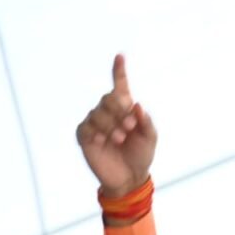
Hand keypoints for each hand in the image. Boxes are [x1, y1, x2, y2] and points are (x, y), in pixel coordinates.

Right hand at [76, 54, 156, 197]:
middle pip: (109, 98)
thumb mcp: (150, 138)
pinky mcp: (85, 136)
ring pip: (98, 113)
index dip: (119, 71)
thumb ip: (146, 121)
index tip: (120, 56)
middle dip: (120, 111)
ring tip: (120, 138)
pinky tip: (104, 141)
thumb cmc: (141, 156)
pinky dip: (98, 133)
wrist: (130, 178)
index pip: (120, 87)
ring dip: (111, 125)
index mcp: (125, 110)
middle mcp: (108, 113)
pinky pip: (87, 127)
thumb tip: (137, 105)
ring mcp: (95, 123)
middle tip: (130, 126)